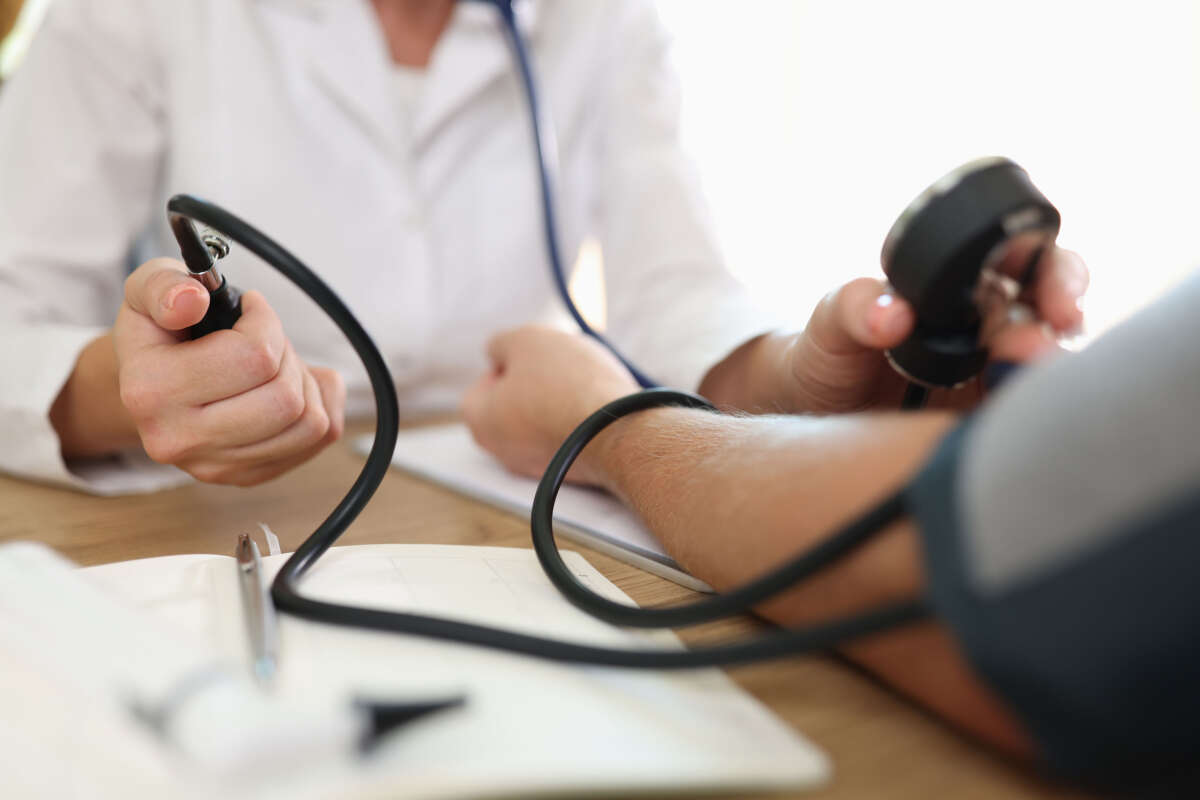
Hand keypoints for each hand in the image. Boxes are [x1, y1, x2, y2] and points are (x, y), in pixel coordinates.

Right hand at [110, 258, 344, 484]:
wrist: (150, 385)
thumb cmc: (160, 333)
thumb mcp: (146, 291)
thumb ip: (165, 286)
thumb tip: (191, 300)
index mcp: (152, 391)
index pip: (255, 356)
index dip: (265, 321)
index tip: (251, 309)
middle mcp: (179, 440)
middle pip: (285, 397)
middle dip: (286, 355)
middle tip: (263, 341)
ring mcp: (215, 466)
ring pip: (310, 422)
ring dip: (304, 383)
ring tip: (273, 366)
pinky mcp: (247, 476)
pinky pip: (318, 439)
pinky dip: (318, 404)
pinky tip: (287, 388)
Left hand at [462, 326, 638, 485]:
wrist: (618, 432)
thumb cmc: (567, 385)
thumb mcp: (526, 340)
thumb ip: (502, 343)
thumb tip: (501, 352)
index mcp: (479, 420)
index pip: (481, 386)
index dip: (507, 365)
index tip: (532, 359)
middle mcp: (502, 451)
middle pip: (512, 405)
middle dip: (535, 383)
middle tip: (559, 368)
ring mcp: (537, 465)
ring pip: (543, 421)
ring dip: (560, 401)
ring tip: (584, 385)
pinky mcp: (570, 473)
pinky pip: (569, 437)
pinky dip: (580, 422)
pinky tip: (598, 406)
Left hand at [703, 247, 1088, 413]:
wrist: (807, 413)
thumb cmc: (825, 353)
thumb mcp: (830, 323)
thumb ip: (853, 308)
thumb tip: (893, 313)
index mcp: (963, 286)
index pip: (1029, 263)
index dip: (1057, 274)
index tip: (1057, 298)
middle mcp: (989, 327)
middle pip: (1050, 316)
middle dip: (1057, 326)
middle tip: (1040, 348)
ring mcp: (992, 377)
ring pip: (1044, 369)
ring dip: (1042, 374)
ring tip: (1022, 382)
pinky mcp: (982, 421)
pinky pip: (1019, 418)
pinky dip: (1027, 421)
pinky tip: (1014, 427)